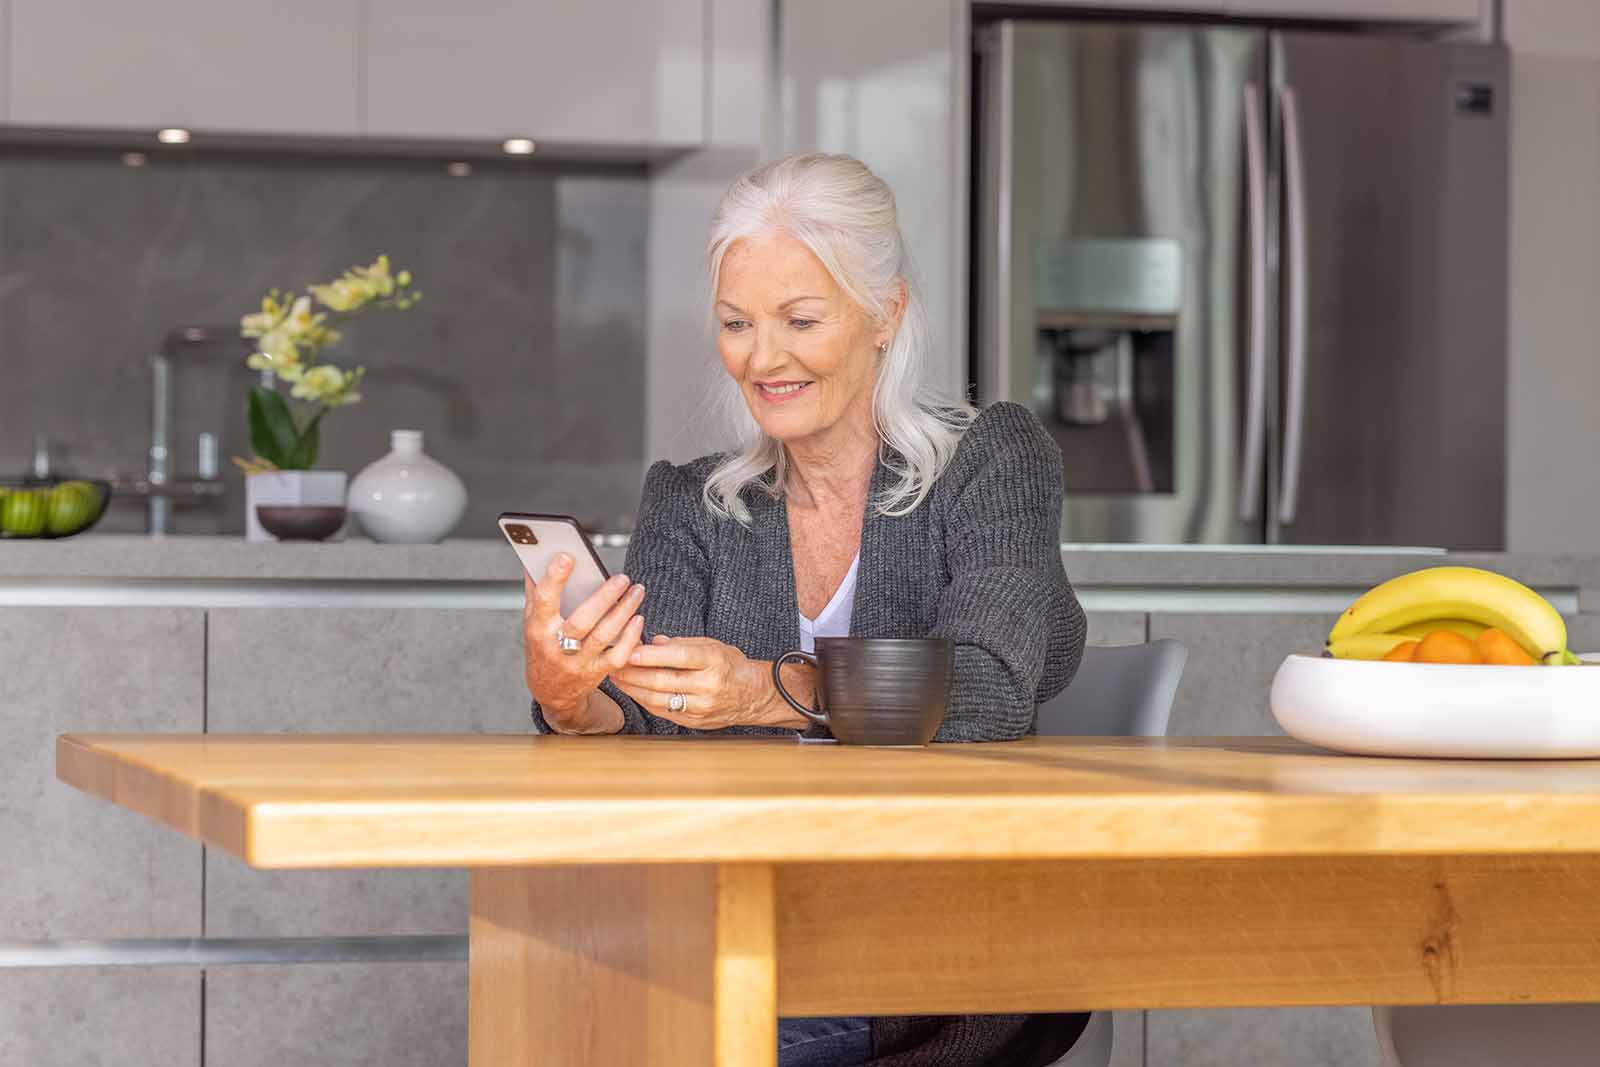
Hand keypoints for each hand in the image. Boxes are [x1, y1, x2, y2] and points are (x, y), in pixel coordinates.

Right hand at [522, 554, 645, 730]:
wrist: (551, 691)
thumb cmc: (543, 647)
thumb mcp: (532, 621)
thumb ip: (535, 590)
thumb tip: (532, 557)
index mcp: (538, 629)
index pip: (544, 601)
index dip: (554, 579)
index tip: (567, 556)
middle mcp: (556, 647)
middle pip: (582, 620)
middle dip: (604, 596)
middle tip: (622, 577)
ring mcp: (578, 662)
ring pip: (604, 635)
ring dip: (624, 611)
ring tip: (636, 591)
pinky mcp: (596, 672)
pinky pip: (618, 656)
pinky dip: (631, 637)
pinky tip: (638, 619)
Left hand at [610, 635, 809, 729]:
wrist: (754, 695)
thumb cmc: (730, 666)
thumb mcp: (711, 645)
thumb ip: (680, 643)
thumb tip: (652, 642)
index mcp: (714, 661)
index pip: (678, 657)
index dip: (651, 655)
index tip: (629, 650)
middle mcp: (708, 686)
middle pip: (663, 680)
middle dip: (633, 673)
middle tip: (613, 663)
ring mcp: (701, 707)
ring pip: (659, 699)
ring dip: (633, 688)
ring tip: (616, 678)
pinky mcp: (694, 722)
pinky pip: (663, 711)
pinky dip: (644, 700)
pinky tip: (632, 691)